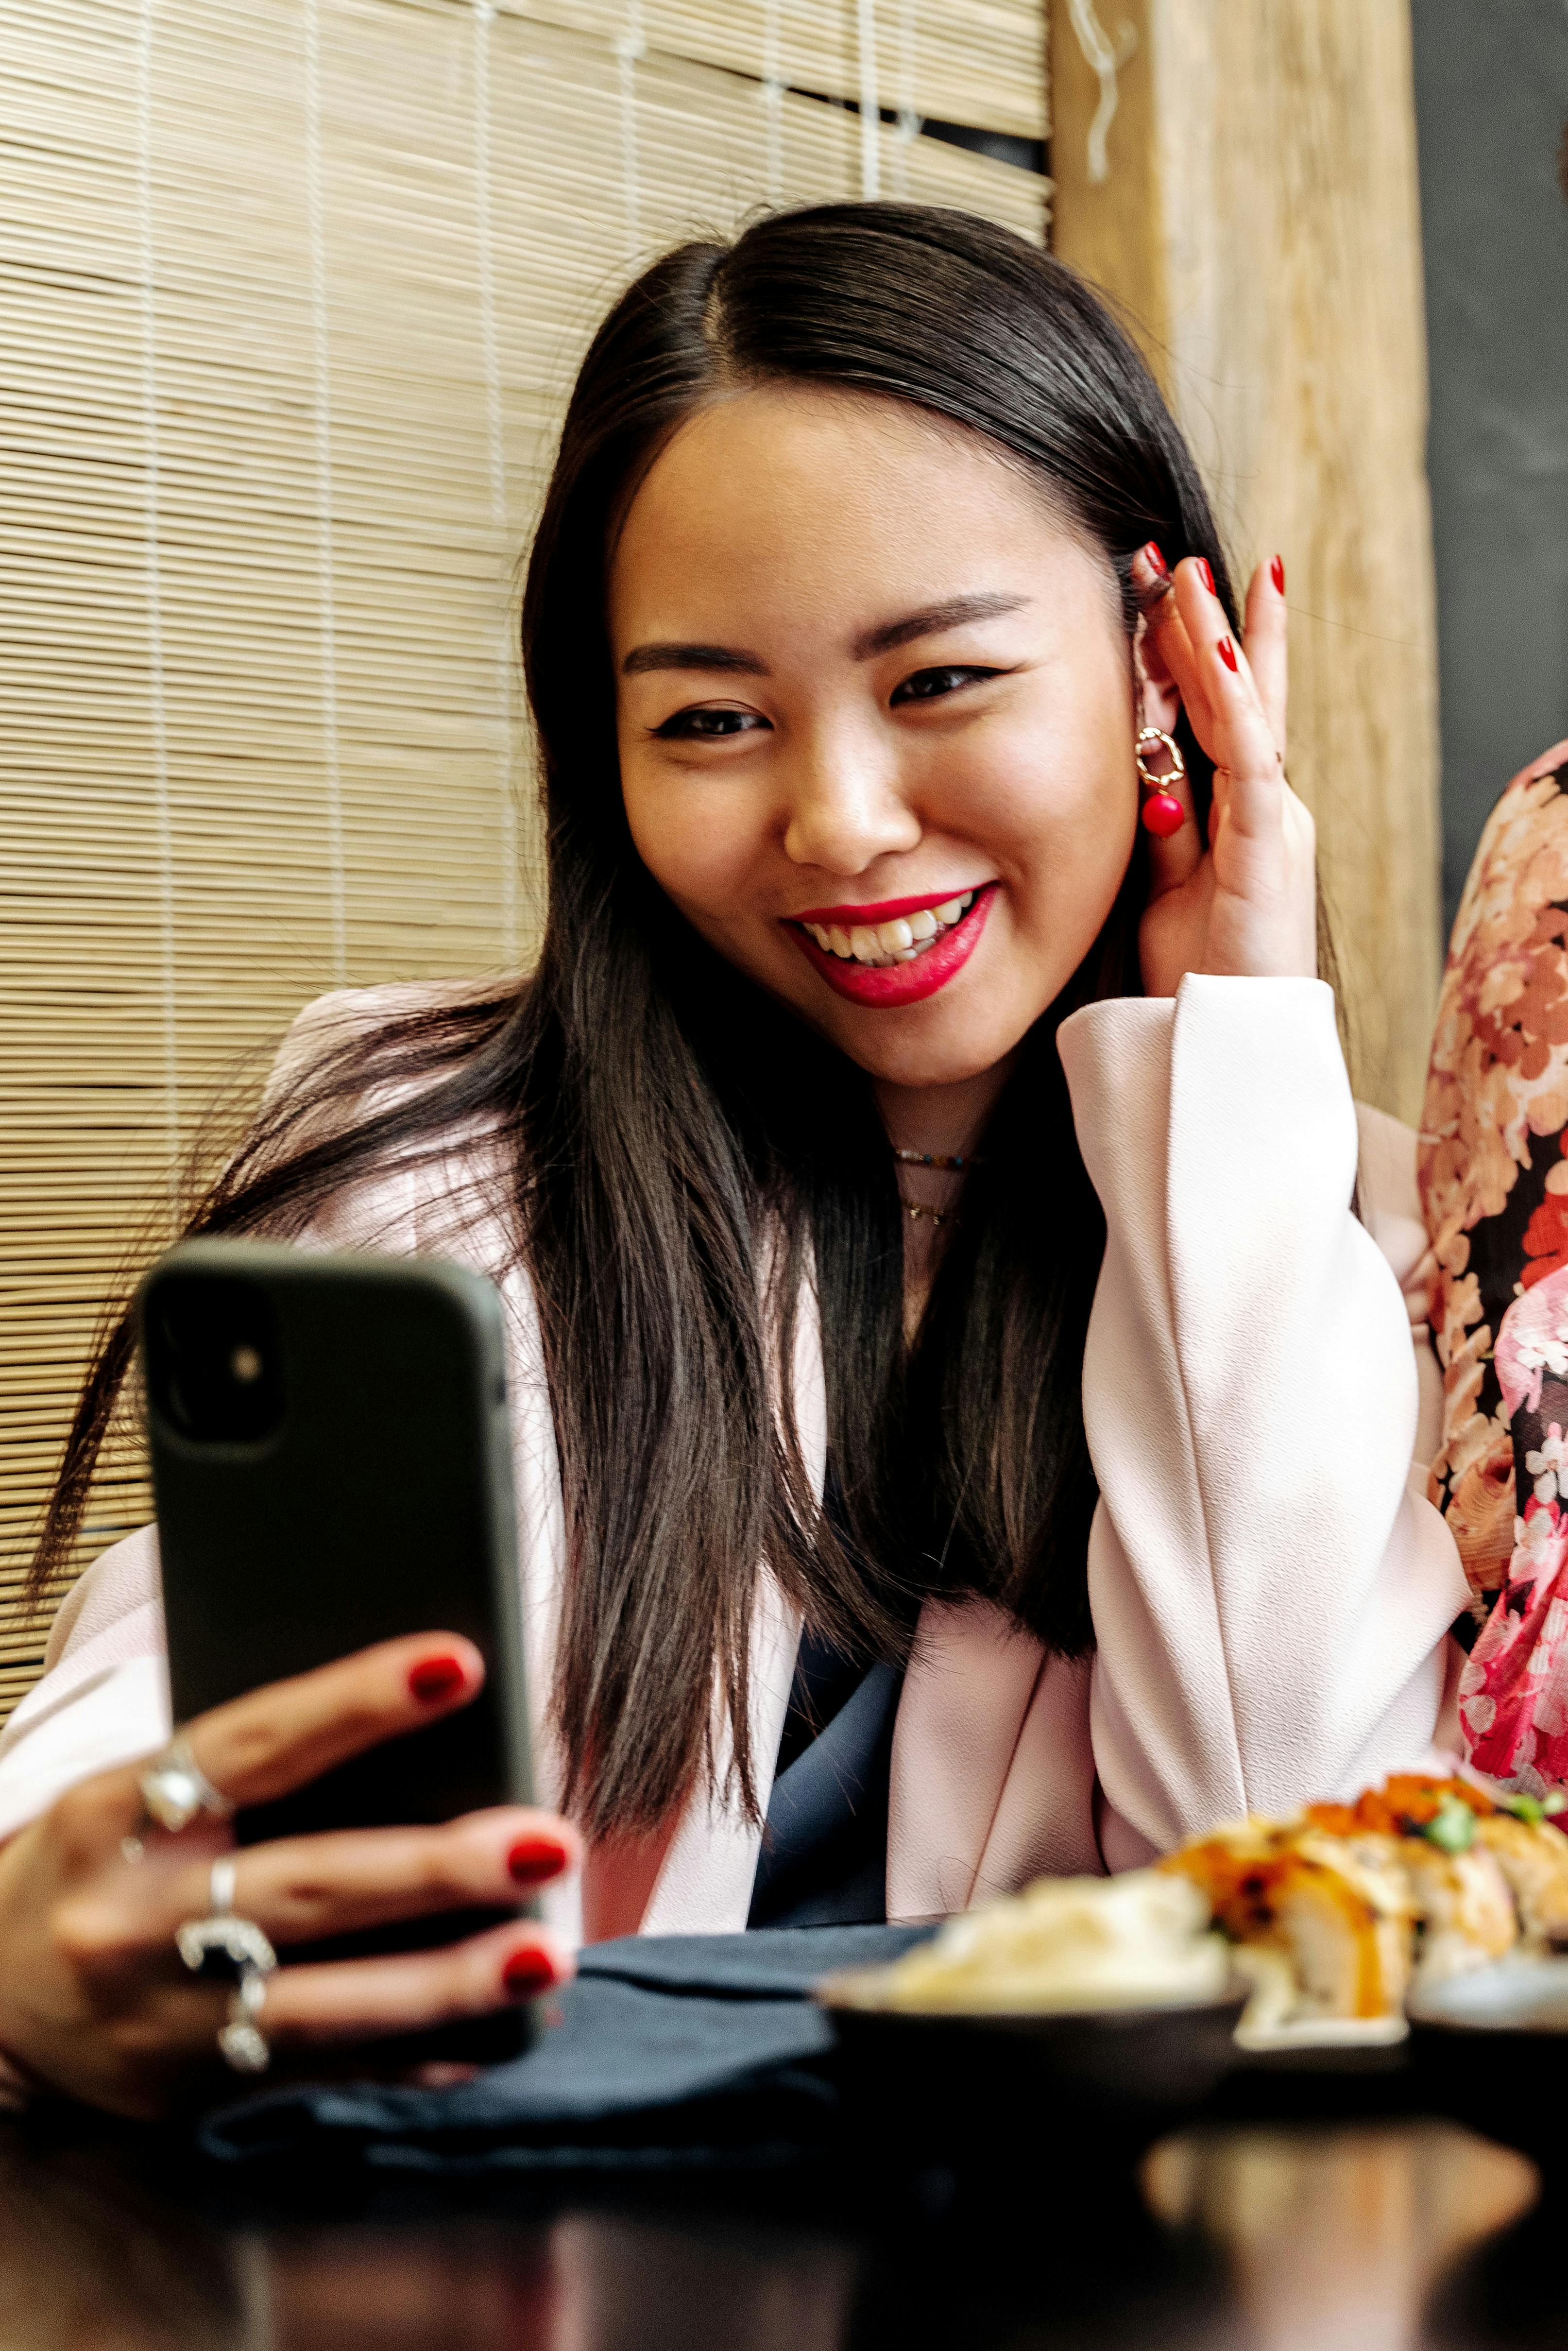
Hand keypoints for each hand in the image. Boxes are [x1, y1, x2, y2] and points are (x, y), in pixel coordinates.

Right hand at [0, 1634, 578, 2117]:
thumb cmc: (103, 1866)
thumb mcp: (138, 1797)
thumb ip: (253, 1773)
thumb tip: (420, 1734)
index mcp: (118, 1815)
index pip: (255, 1743)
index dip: (358, 1700)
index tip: (461, 1663)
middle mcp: (136, 1920)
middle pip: (306, 1884)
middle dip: (437, 1866)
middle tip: (548, 1840)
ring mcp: (164, 2018)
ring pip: (325, 2004)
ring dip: (448, 1982)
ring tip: (544, 1955)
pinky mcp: (194, 2090)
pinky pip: (325, 2074)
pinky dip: (415, 2057)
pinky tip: (495, 2036)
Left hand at [1131, 549, 1316, 997]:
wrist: (1226, 1051)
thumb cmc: (1195, 980)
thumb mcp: (1163, 890)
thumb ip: (1162, 834)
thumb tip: (1144, 781)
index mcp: (1240, 817)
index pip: (1215, 717)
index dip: (1191, 656)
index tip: (1159, 596)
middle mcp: (1265, 809)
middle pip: (1239, 697)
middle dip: (1208, 624)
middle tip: (1171, 558)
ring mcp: (1273, 825)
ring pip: (1245, 713)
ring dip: (1217, 642)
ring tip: (1190, 577)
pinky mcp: (1269, 851)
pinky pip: (1250, 762)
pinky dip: (1233, 707)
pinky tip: (1217, 656)